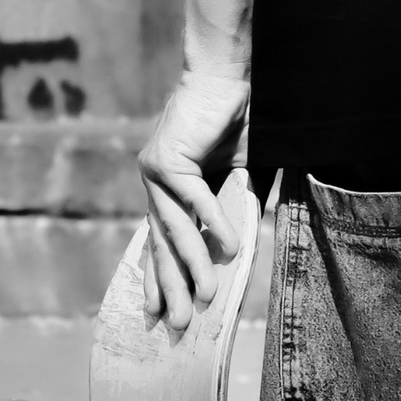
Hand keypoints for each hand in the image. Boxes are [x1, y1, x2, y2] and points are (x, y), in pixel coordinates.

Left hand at [136, 69, 250, 330]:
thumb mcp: (241, 176)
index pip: (160, 242)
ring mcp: (156, 172)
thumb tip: (245, 248)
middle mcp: (155, 184)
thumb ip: (238, 208)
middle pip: (162, 245)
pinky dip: (214, 221)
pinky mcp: (168, 158)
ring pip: (176, 228)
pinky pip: (195, 199)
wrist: (228, 76)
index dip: (159, 278)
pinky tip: (230, 247)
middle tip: (180, 324)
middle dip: (172, 286)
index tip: (159, 312)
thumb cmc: (237, 122)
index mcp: (168, 191)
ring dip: (193, 264)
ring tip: (208, 295)